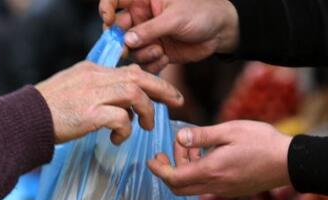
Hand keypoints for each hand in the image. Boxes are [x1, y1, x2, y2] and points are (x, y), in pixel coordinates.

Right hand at [37, 62, 183, 144]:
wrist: (24, 119)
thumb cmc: (47, 110)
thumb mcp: (73, 89)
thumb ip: (96, 90)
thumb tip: (121, 104)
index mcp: (92, 71)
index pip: (130, 71)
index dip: (152, 81)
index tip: (164, 93)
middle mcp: (95, 78)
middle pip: (140, 78)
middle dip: (163, 89)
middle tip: (177, 102)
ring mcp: (93, 95)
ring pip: (135, 95)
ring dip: (146, 113)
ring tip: (145, 127)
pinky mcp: (90, 114)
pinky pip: (121, 119)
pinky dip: (125, 130)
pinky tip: (117, 140)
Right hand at [99, 0, 238, 72]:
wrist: (221, 31)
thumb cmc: (201, 13)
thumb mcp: (175, 18)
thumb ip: (150, 29)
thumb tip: (126, 40)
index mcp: (142, 0)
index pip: (114, 1)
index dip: (106, 9)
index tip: (108, 20)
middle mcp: (142, 18)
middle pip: (117, 30)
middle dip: (121, 41)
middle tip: (128, 49)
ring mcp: (148, 36)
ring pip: (130, 49)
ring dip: (142, 54)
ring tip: (159, 51)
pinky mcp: (156, 52)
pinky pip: (144, 63)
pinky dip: (152, 64)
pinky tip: (165, 58)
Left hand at [148, 121, 292, 196]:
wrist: (290, 163)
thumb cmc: (262, 142)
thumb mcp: (230, 130)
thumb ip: (202, 136)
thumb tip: (180, 138)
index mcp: (211, 171)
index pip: (174, 178)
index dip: (158, 170)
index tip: (152, 159)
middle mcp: (215, 186)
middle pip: (179, 189)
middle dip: (168, 171)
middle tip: (170, 151)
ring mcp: (225, 191)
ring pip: (193, 187)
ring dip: (186, 170)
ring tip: (193, 147)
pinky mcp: (233, 190)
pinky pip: (207, 186)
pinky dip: (199, 173)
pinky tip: (209, 155)